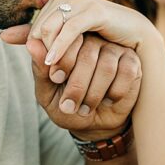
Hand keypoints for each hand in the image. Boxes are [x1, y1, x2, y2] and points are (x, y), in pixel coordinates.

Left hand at [1, 21, 141, 139]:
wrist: (92, 124)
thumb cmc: (67, 105)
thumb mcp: (47, 90)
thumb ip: (40, 69)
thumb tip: (31, 44)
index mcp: (69, 42)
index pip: (67, 39)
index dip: (62, 61)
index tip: (56, 79)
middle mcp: (93, 41)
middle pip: (88, 54)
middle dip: (77, 85)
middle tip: (69, 105)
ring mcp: (114, 50)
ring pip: (107, 66)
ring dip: (94, 93)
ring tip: (85, 108)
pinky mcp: (132, 63)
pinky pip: (126, 74)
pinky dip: (114, 93)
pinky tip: (107, 100)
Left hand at [27, 0, 155, 65]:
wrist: (134, 39)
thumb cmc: (98, 40)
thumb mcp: (64, 40)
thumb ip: (36, 36)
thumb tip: (3, 35)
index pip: (35, 24)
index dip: (35, 45)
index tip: (40, 64)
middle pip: (40, 26)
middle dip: (41, 50)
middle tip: (47, 73)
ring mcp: (81, 0)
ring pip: (51, 27)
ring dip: (49, 52)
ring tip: (51, 72)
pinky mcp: (94, 10)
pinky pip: (70, 29)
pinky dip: (59, 47)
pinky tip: (54, 62)